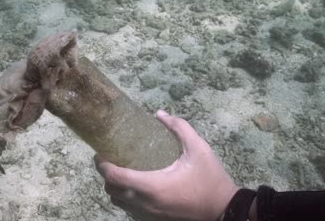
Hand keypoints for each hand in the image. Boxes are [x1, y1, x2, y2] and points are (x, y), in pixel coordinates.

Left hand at [94, 110, 238, 220]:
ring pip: (118, 202)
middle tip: (110, 159)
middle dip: (106, 174)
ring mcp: (148, 216)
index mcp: (152, 186)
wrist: (224, 211)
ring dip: (114, 187)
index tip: (100, 153)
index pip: (115, 176)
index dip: (102, 165)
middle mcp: (145, 204)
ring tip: (121, 171)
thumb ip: (179, 128)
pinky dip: (125, 198)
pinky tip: (135, 187)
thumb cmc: (210, 179)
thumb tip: (159, 114)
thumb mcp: (199, 149)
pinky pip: (129, 210)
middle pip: (111, 190)